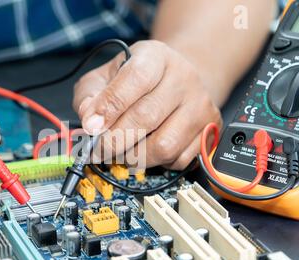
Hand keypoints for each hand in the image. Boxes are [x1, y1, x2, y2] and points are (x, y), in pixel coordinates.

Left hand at [73, 40, 221, 168]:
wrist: (178, 81)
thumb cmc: (138, 82)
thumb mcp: (107, 76)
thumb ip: (90, 95)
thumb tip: (89, 119)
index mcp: (156, 57)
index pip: (136, 78)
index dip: (110, 106)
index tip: (91, 126)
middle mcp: (184, 78)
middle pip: (147, 117)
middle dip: (115, 141)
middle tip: (98, 149)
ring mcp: (200, 105)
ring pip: (164, 146)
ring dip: (135, 157)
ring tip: (122, 151)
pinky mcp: (209, 129)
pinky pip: (179, 160)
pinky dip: (157, 163)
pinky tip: (148, 150)